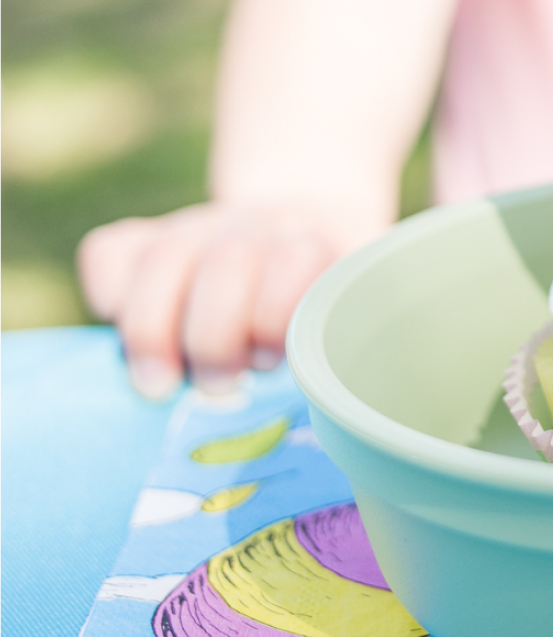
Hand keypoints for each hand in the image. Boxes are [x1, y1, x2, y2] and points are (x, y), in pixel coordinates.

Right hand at [78, 203, 352, 398]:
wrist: (310, 221)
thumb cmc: (330, 300)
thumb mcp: (358, 313)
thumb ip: (353, 351)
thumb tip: (346, 415)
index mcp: (318, 243)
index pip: (297, 260)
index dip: (276, 317)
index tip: (273, 361)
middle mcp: (257, 226)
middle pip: (227, 261)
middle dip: (216, 336)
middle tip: (221, 386)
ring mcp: (198, 226)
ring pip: (162, 257)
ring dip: (156, 330)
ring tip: (162, 384)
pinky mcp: (144, 235)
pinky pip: (109, 253)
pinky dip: (109, 294)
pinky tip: (126, 329)